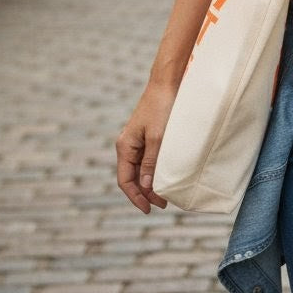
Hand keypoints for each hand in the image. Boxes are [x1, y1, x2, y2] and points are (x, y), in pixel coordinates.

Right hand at [115, 82, 175, 212]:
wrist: (168, 83)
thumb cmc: (161, 107)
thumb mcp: (157, 137)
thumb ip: (151, 161)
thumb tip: (146, 185)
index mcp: (125, 147)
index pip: (125, 181)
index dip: (136, 197)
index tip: (149, 209)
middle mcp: (128, 146)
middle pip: (133, 177)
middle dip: (145, 193)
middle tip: (163, 204)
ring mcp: (138, 141)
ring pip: (141, 169)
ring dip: (151, 182)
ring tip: (166, 194)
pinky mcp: (148, 136)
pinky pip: (149, 159)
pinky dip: (155, 170)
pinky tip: (167, 175)